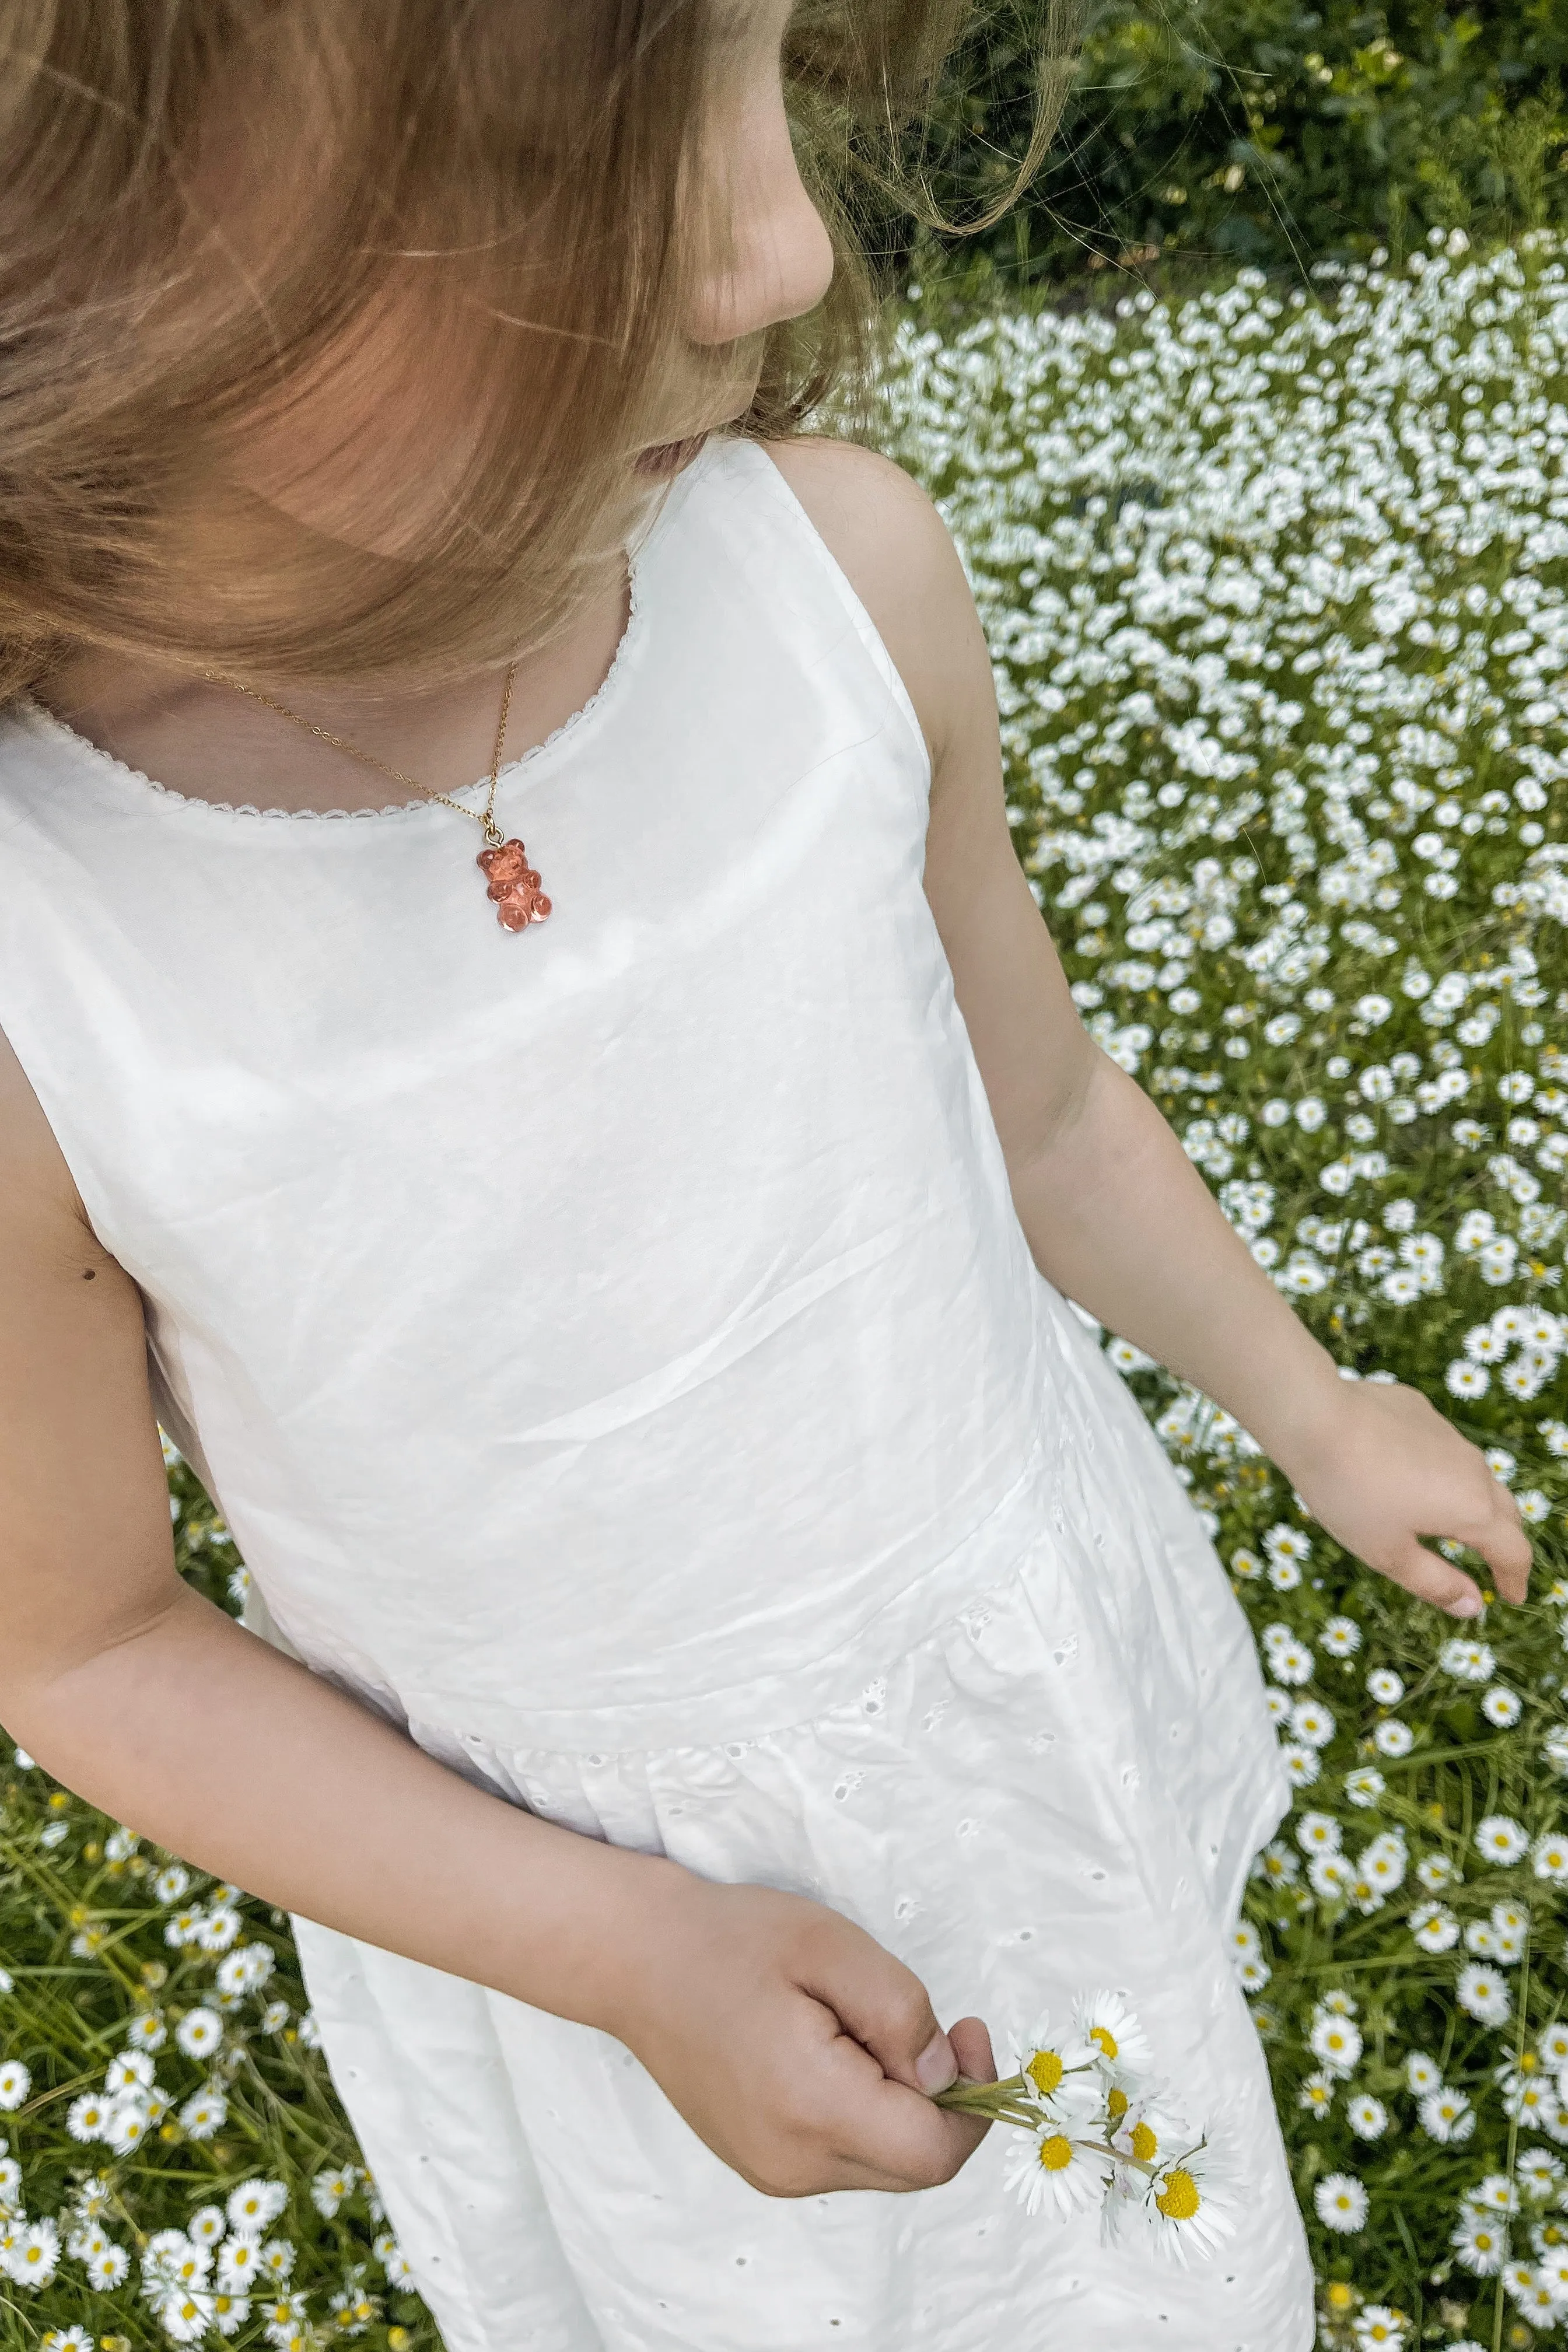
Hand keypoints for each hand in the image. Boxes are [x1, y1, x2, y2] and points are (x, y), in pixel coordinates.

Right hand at [599, 1873, 996, 2196]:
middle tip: (921, 2023)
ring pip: (882, 2162)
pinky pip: (844, 2156)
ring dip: (899, 2104)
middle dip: (939, 2100)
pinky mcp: (762, 2166)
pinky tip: (829, 2052)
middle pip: (914, 2165)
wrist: (639, 1961)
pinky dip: (862, 2111)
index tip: (966, 2031)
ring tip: (855, 2026)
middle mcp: (792, 2164)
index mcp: (811, 2110)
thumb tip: (943, 2075)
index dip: (974, 2100)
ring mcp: (772, 2173)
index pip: (933, 2153)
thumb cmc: (733, 1941)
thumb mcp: (831, 1945)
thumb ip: (900, 2011)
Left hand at [1275, 1378, 1530, 1618]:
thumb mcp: (1388, 1553)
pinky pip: (1441, 1447)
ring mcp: (1448, 1434)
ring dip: (1474, 1503)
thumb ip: (1435, 1583)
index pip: (1513, 1551)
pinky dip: (1439, 1470)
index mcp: (1472, 1509)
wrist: (1314, 1417)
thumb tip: (1473, 1606)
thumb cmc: (1349, 1494)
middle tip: (1493, 1565)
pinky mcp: (1420, 1410)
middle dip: (1503, 1541)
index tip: (1510, 1597)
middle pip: (1504, 1511)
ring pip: (1474, 1475)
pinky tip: (1406, 1475)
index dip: (1514, 1579)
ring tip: (1455, 1522)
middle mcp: (1472, 1468)